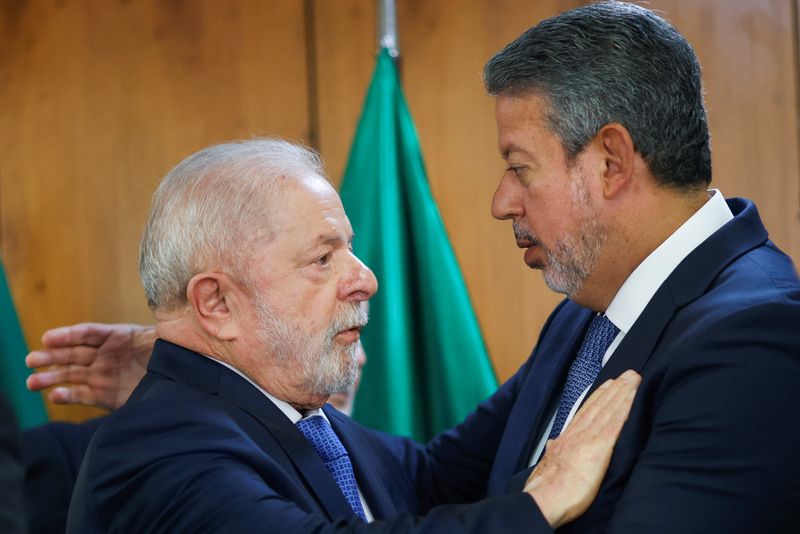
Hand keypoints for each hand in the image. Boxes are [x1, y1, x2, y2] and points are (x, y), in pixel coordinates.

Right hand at [25, 323, 156, 410]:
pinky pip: (81, 395)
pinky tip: (54, 396)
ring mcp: (101, 375)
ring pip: (70, 375)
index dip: (67, 335)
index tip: (48, 338)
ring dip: (50, 378)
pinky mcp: (103, 395)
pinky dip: (67, 396)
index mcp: (116, 337)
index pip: (88, 333)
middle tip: (30, 360)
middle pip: (72, 354)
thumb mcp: (164, 337)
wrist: (175, 381)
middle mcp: (104, 355)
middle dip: (50, 356)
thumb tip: (164, 311)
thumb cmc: (169, 354)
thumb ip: (158, 326)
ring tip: (31, 382)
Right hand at [525, 369, 640, 527]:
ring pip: (608, 409)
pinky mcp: (600, 447)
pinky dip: (624, 407)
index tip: (608, 385)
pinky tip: (632, 397)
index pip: (586, 412)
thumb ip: (553, 451)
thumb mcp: (548, 463)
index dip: (598, 397)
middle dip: (614, 388)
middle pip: (599, 405)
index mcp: (567, 438)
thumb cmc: (548, 487)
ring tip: (634, 379)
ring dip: (622, 392)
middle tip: (628, 374)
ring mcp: (589, 438)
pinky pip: (615, 422)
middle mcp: (578, 434)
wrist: (547, 497)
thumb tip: (552, 445)